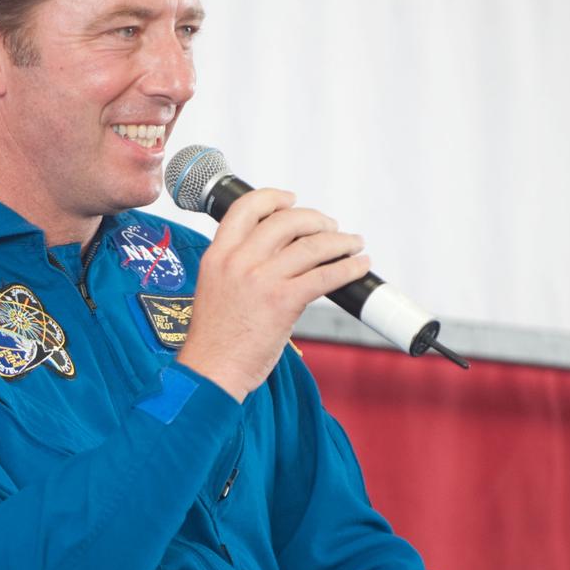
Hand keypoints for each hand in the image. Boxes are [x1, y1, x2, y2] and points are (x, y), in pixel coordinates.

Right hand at [177, 188, 369, 400]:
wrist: (211, 371)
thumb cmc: (215, 338)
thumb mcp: (215, 287)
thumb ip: (238, 265)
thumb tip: (276, 252)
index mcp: (217, 255)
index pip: (246, 207)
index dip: (273, 198)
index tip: (291, 200)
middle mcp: (237, 261)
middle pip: (285, 221)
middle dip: (315, 219)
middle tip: (330, 227)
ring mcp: (260, 280)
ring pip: (311, 246)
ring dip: (339, 242)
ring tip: (352, 244)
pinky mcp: (282, 302)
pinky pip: (324, 276)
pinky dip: (348, 268)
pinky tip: (358, 266)